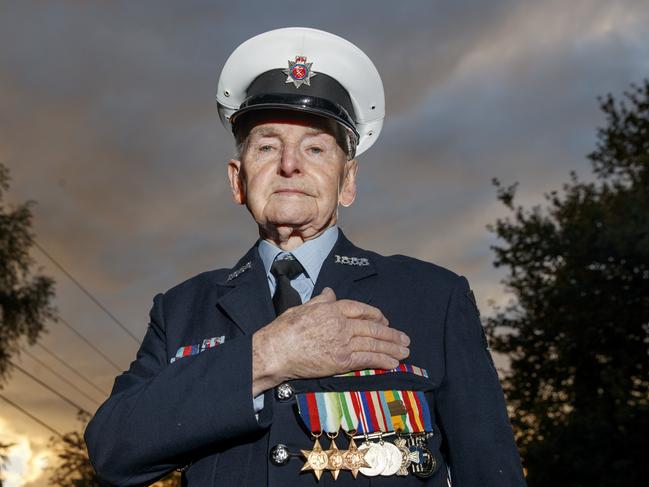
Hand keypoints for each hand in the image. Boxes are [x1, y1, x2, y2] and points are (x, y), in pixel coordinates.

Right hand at [252, 288, 409, 394]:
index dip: (376, 315)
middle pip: (372, 328)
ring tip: (405, 352)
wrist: (275, 351)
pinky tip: (393, 363)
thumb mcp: (303, 307)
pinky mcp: (341, 361)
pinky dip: (382, 361)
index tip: (385, 321)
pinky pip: (367, 359)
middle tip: (405, 339)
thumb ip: (321, 300)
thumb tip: (331, 292)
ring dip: (392, 348)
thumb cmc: (284, 329)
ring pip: (374, 344)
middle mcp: (341, 323)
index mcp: (332, 308)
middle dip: (391, 334)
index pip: (361, 309)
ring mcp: (342, 342)